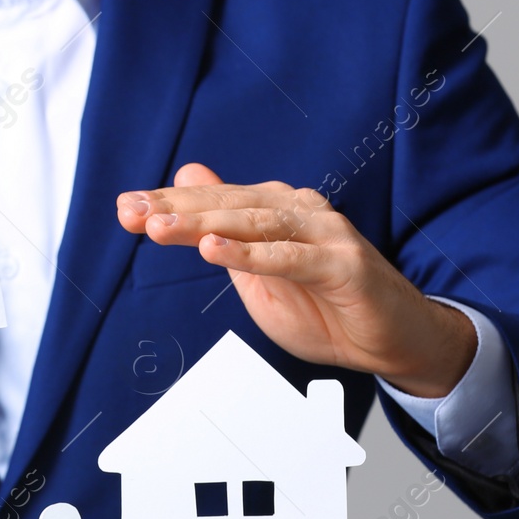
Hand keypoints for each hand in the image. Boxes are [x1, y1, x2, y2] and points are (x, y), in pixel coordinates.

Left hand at [117, 163, 476, 398]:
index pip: (214, 201)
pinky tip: (215, 251)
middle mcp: (298, 210)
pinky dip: (251, 254)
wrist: (392, 342)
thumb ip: (223, 230)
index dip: (169, 203)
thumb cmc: (325, 308)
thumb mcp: (258, 273)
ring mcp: (323, 233)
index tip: (125, 208)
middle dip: (176, 209)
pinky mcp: (342, 263)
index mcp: (274, 211)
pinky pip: (289, 257)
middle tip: (132, 213)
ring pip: (254, 223)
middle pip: (229, 205)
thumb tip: (187, 177)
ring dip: (205, 225)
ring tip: (161, 228)